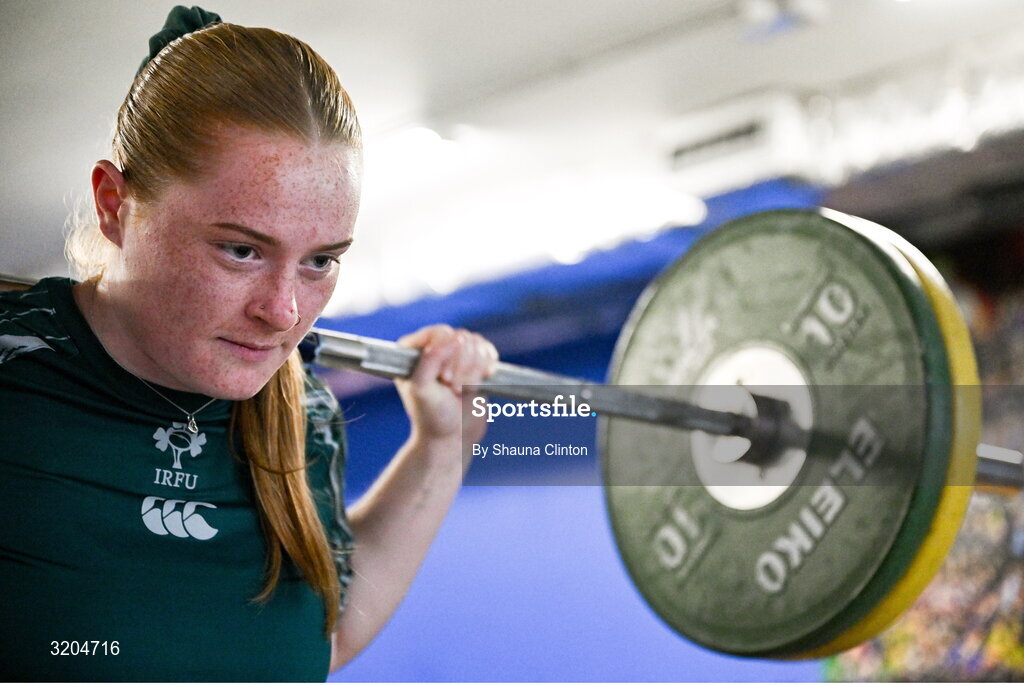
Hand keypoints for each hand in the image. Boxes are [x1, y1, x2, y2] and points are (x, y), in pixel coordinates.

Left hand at [395, 325, 498, 448]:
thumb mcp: (421, 389)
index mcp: (413, 350)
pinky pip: (488, 350)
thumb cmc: (431, 416)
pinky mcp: (474, 362)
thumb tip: (455, 338)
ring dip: (474, 371)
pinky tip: (482, 380)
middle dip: (463, 367)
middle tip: (454, 389)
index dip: (447, 354)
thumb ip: (431, 360)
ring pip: (476, 343)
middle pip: (461, 338)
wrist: (452, 438)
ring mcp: (455, 354)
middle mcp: (434, 347)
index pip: (440, 333)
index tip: (445, 380)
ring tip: (463, 391)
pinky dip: (487, 366)